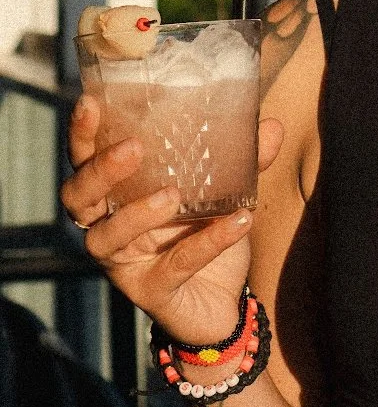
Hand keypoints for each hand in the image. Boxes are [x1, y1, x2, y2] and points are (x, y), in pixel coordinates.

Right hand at [61, 92, 284, 349]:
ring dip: (138, 212)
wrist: (223, 304)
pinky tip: (240, 221)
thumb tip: (271, 125)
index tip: (91, 102)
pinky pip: (174, 265)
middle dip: (100, 171)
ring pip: (109, 236)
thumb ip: (243, 160)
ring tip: (173, 194)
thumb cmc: (205, 238)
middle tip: (133, 148)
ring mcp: (124, 263)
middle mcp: (108, 227)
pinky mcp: (151, 292)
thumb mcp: (223, 193)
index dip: (81, 134)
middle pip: (78, 197)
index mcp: (116, 194)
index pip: (84, 159)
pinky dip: (208, 242)